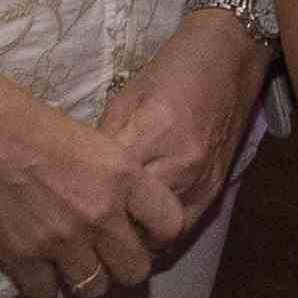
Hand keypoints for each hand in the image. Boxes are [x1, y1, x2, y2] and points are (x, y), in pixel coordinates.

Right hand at [0, 74, 188, 297]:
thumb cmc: (29, 122)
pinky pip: (46, 296)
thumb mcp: (92, 141)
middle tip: (109, 258)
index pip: (170, 224)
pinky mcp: (22, 258)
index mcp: (122, 176)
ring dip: (86, 282)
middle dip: (124, 268)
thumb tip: (126, 212)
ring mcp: (61, 240)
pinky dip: (44, 288)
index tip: (145, 233)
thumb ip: (115, 180)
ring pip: (94, 290)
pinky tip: (38, 270)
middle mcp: (99, 214)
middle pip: (135, 271)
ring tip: (73, 266)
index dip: (159, 233)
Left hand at [102, 11, 268, 230]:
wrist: (230, 58)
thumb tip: (83, 177)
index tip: (67, 205)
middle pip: (134, 218)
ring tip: (110, 235)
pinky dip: (160, 236)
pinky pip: (183, 230)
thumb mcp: (127, 96)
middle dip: (106, 227)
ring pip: (158, 235)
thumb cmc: (173, 70)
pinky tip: (141, 229)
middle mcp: (180, 165)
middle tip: (83, 227)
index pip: (109, 186)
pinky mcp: (215, 191)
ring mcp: (201, 182)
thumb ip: (106, 139)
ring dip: (133, 238)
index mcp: (152, 132)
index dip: (85, 200)